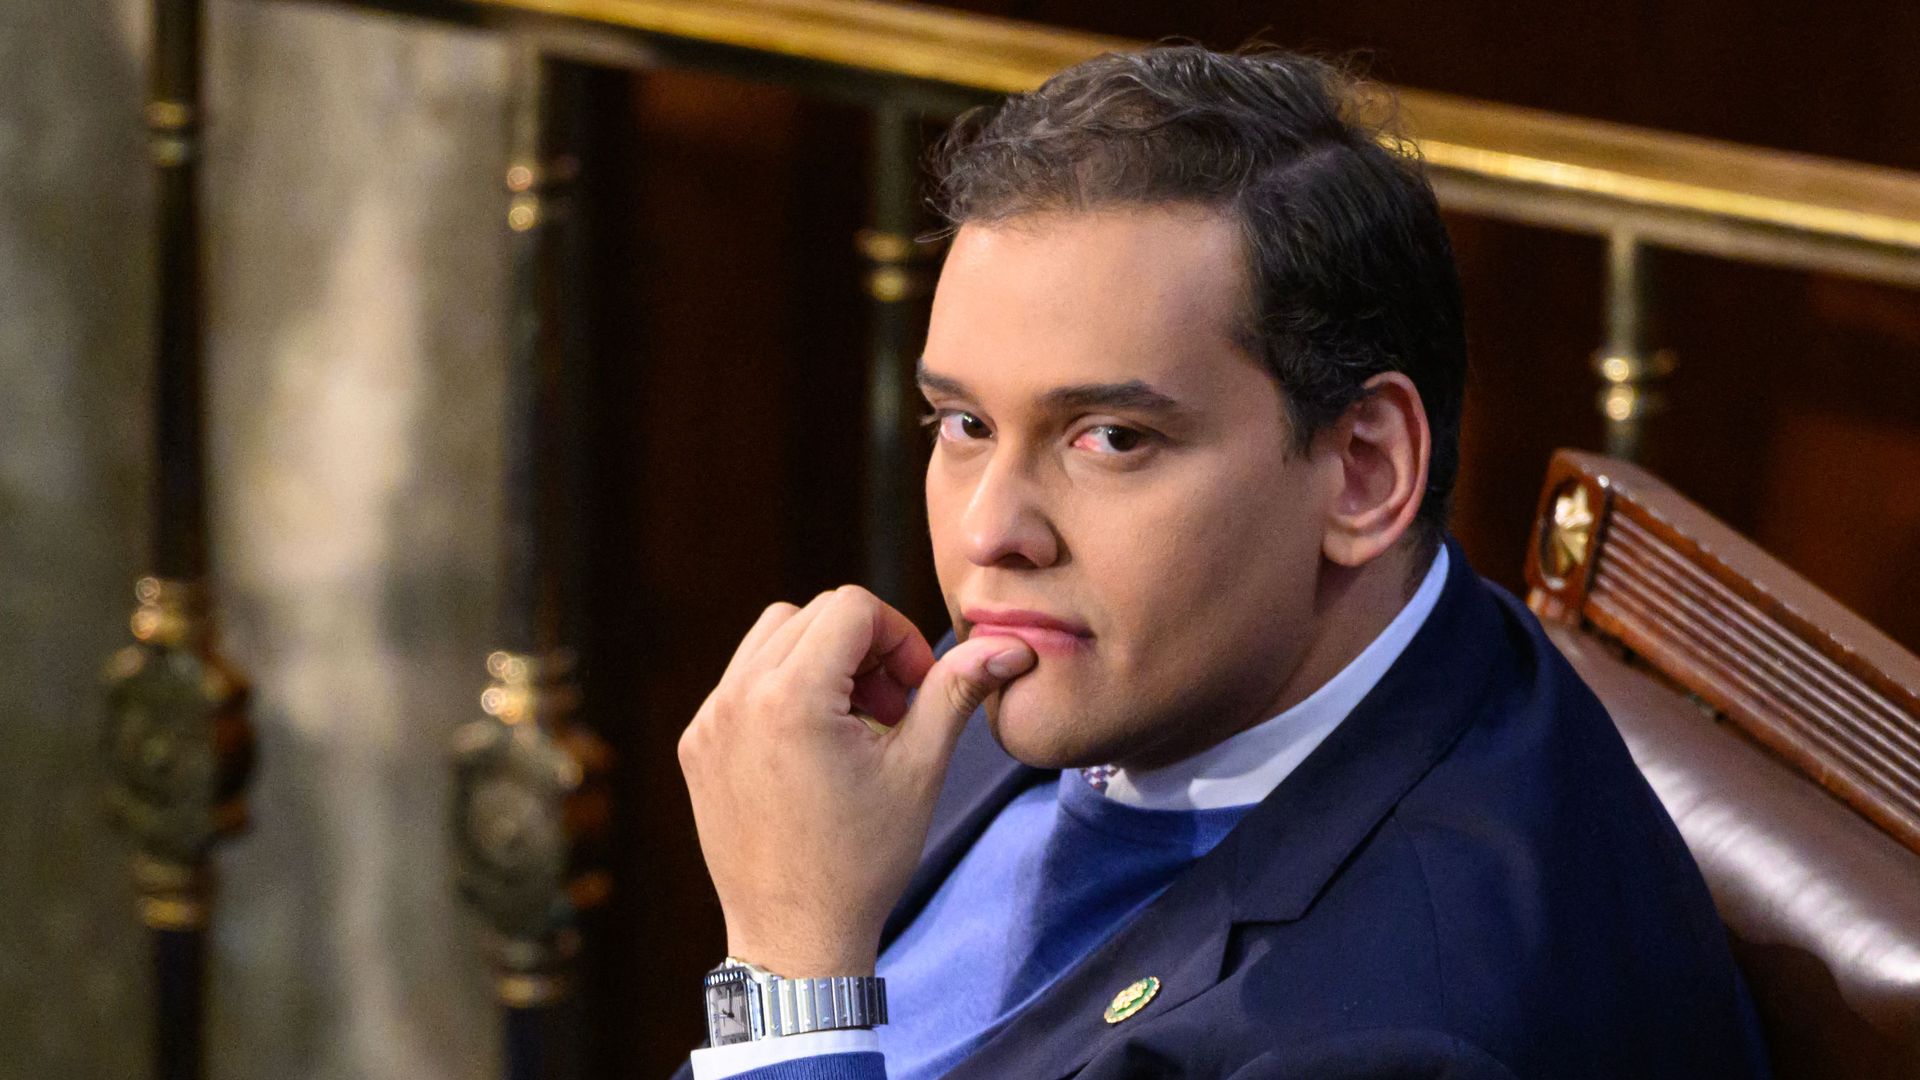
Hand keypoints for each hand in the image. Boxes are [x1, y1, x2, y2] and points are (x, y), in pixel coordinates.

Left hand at [678, 585, 1036, 976]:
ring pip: (770, 636)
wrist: (795, 937)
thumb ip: (954, 691)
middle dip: (862, 646)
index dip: (897, 636)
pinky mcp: (697, 744)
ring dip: (820, 658)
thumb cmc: (863, 861)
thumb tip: (1007, 646)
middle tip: (890, 708)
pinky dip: (783, 688)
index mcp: (792, 698)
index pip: (851, 607)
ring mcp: (709, 721)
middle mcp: (737, 698)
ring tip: (853, 721)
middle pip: (812, 614)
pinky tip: (815, 743)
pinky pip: (741, 679)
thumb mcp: (918, 769)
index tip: (915, 688)